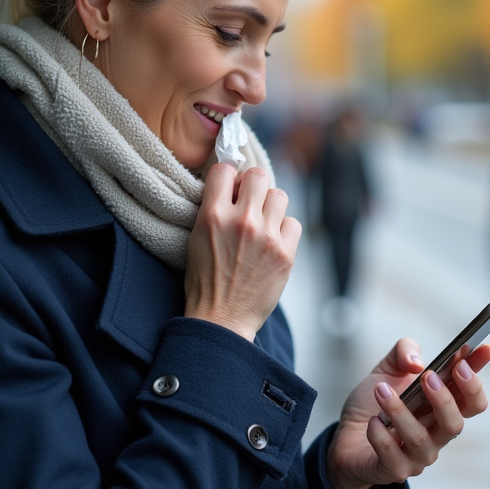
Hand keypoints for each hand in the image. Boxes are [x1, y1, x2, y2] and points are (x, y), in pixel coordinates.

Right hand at [184, 164, 301, 340]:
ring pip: (279, 195)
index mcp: (212, 215)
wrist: (222, 319)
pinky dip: (285, 230)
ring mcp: (266, 237)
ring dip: (271, 207)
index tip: (230, 187)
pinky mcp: (286, 253)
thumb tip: (232, 185)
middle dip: (253, 186)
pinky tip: (273, 243)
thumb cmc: (205, 281)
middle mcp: (241, 221)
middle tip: (250, 202)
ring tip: (263, 224)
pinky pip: (293, 223)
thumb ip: (213, 209)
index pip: (225, 169)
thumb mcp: (196, 238)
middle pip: (258, 175)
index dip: (229, 177)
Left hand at [325, 337, 489, 488]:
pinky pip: (392, 457)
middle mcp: (436, 435)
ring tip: (381, 390)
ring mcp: (417, 456)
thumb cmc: (373, 403)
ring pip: (419, 439)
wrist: (345, 436)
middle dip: (445, 399)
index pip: (471, 400)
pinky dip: (381, 437)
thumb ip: (404, 352)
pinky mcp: (394, 470)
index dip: (478, 378)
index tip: (483, 350)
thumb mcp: (388, 368)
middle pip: (455, 424)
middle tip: (429, 376)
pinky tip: (373, 422)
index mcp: (442, 410)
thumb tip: (417, 362)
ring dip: (400, 411)